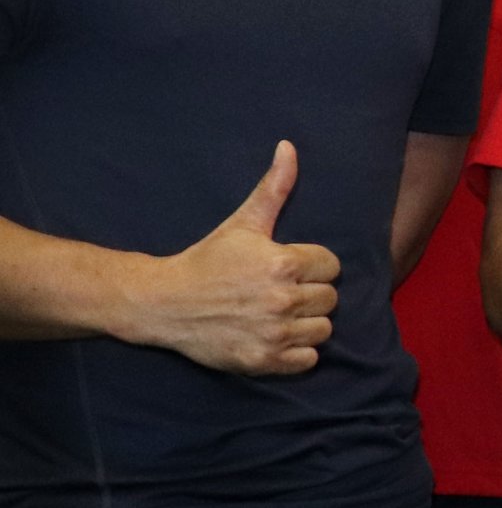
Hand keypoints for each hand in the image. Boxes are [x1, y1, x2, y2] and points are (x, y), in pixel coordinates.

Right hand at [129, 141, 342, 375]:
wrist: (163, 303)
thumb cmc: (206, 261)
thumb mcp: (242, 223)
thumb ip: (274, 188)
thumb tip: (289, 147)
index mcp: (284, 264)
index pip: (332, 266)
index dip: (312, 266)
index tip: (286, 268)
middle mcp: (283, 300)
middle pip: (330, 299)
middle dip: (310, 294)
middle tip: (279, 291)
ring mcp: (275, 333)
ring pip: (323, 330)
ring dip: (307, 323)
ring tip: (278, 314)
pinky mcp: (265, 361)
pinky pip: (309, 359)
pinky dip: (297, 352)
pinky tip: (275, 336)